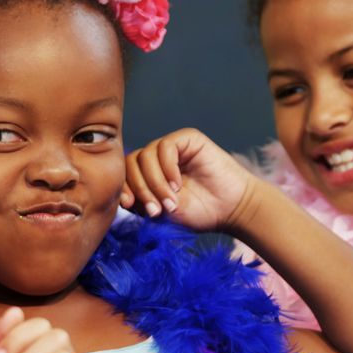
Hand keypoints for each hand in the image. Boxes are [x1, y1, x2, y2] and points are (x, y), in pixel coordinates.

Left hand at [122, 127, 259, 231]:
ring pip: (145, 156)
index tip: (129, 205)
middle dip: (140, 189)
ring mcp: (173, 147)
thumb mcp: (163, 213)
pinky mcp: (188, 139)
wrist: (231, 210)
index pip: (125, 174)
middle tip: (155, 210)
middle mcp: (158, 158)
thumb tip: (121, 197)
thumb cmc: (199, 214)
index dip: (123, 188)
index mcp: (149, 174)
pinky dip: (167, 168)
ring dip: (155, 183)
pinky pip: (165, 147)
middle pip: (131, 163)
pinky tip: (178, 185)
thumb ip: (141, 203)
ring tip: (171, 202)